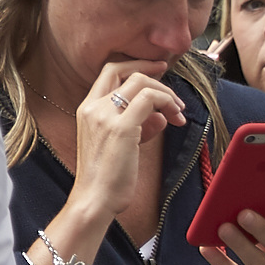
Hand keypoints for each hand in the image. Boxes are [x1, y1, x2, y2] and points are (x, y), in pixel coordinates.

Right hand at [62, 63, 181, 229]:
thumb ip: (136, 124)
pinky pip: (150, 99)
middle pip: (123, 70)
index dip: (135, 66)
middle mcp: (92, 107)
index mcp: (86, 109)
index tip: (157, 70)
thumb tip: (159, 115)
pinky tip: (176, 119)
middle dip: (152, 70)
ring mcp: (105, 116)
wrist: (95, 198)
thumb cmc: (106, 176)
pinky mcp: (122, 127)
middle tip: (172, 82)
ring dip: (166, 93)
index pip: (108, 72)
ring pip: (141, 82)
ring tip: (178, 113)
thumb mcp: (118, 143)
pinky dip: (168, 103)